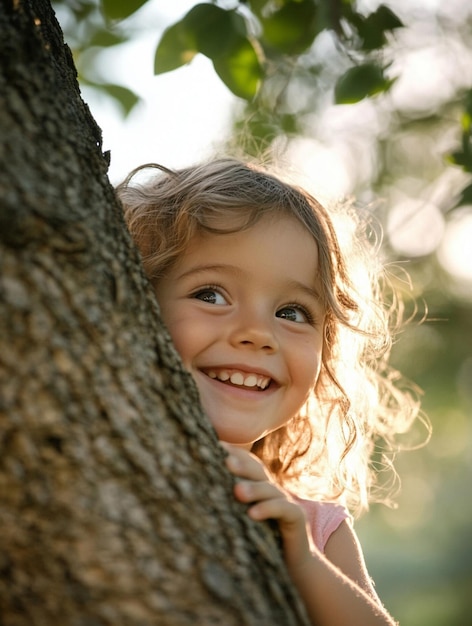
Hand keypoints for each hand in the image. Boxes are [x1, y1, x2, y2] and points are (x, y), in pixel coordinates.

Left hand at [221, 442, 313, 573]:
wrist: (294, 565)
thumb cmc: (261, 541)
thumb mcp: (242, 520)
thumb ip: (227, 504)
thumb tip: (195, 494)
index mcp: (259, 486)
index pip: (247, 463)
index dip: (234, 454)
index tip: (215, 446)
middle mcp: (272, 489)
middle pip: (257, 470)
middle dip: (242, 464)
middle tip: (225, 460)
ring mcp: (286, 501)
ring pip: (269, 489)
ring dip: (253, 489)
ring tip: (237, 491)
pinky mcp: (296, 518)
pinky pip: (283, 509)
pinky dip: (267, 509)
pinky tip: (252, 514)